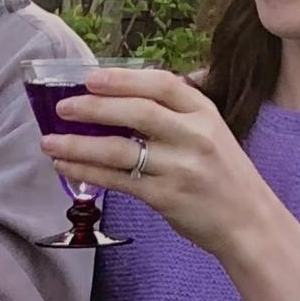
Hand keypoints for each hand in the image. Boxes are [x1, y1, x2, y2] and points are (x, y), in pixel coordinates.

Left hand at [38, 66, 271, 258]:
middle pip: (137, 112)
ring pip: (120, 149)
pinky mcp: (166, 197)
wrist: (249, 222)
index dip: (123, 79)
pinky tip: (67, 167)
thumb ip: (174, 115)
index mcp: (205, 113)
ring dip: (79, 144)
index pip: (161, 84)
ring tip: (50, 141)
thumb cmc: (224, 176)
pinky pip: (118, 180)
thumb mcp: (211, 133)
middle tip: (62, 107)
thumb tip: (118, 100)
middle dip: (94, 107)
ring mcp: (180, 167)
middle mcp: (194, 136)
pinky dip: (88, 172)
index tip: (91, 77)